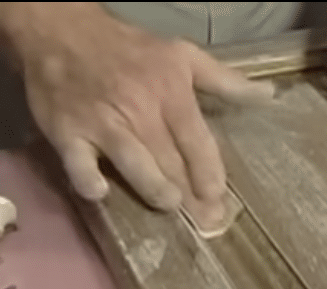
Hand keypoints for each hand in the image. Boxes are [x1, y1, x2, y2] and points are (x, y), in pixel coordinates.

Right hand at [0, 3, 274, 228]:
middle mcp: (137, 108)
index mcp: (169, 92)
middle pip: (170, 159)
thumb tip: (267, 96)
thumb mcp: (182, 55)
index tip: (218, 197)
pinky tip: (102, 193)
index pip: (196, 140)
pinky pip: (79, 164)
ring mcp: (100, 122)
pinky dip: (89, 181)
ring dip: (153, 189)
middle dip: (190, 194)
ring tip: (168, 205)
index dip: (209, 172)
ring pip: (133, 163)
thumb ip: (225, 81)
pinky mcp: (66, 131)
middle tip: (206, 221)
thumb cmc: (129, 49)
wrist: (59, 29)